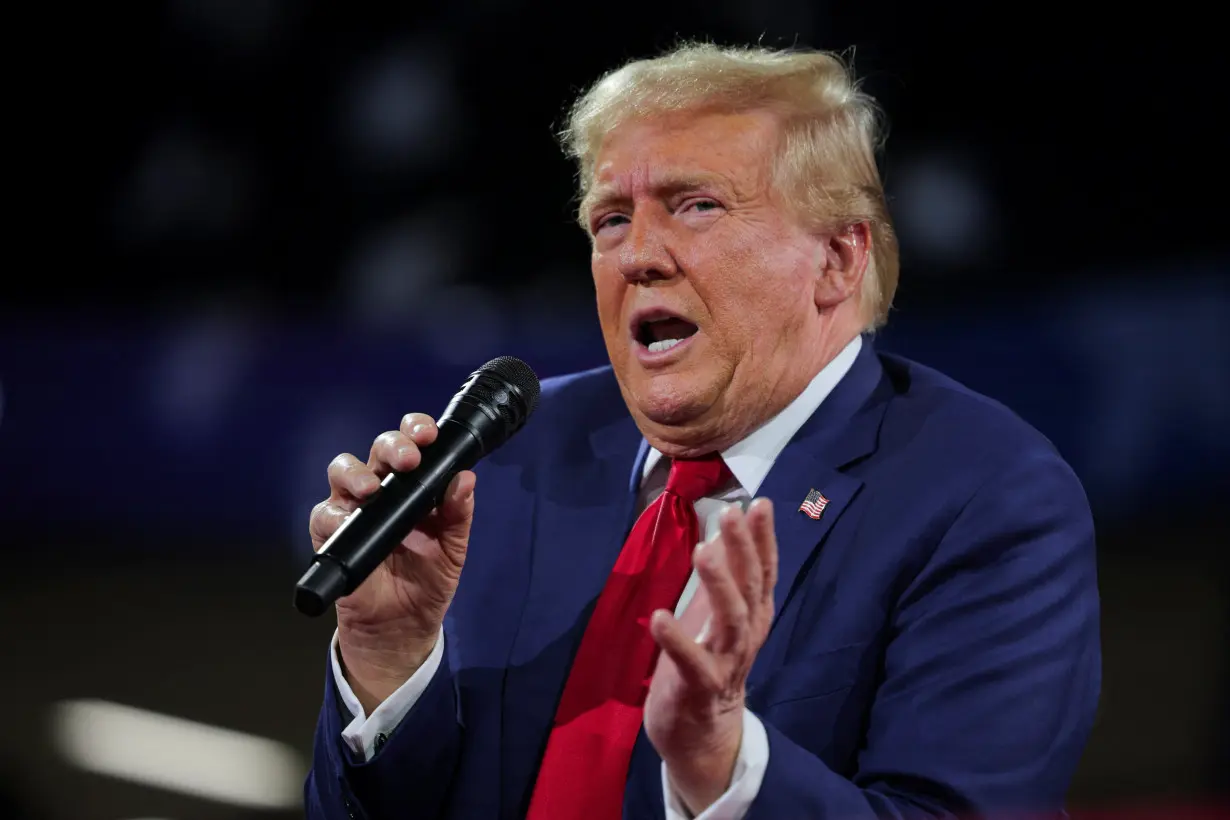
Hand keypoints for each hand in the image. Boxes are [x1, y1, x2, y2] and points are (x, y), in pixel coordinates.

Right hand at [309, 413, 475, 711]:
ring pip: (343, 471)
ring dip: (356, 473)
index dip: (416, 430)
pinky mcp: (331, 535)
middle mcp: (382, 488)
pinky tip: (348, 519)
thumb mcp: (453, 548)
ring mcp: (354, 509)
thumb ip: (459, 514)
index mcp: (414, 484)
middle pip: (378, 449)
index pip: (411, 443)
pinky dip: (334, 514)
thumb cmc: (428, 580)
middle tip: (408, 461)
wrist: (403, 627)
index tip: (428, 435)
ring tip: (372, 488)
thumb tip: (465, 478)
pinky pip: (324, 515)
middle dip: (392, 446)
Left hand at [644, 499, 777, 814]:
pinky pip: (691, 663)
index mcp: (754, 616)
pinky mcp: (699, 688)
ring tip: (703, 551)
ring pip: (731, 621)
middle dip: (743, 549)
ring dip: (718, 584)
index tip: (759, 502)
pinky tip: (660, 616)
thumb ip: (727, 575)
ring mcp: (726, 663)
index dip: (763, 538)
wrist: (703, 734)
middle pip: (750, 588)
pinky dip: (677, 641)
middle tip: (730, 514)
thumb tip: (728, 526)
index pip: (764, 571)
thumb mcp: (719, 614)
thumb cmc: (708, 662)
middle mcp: (747, 636)